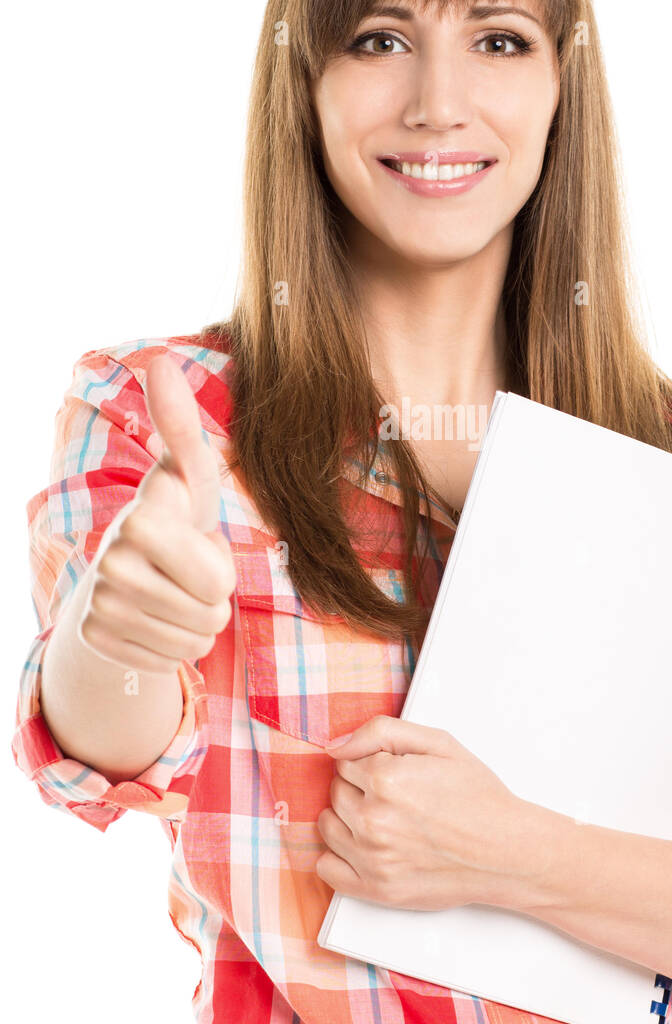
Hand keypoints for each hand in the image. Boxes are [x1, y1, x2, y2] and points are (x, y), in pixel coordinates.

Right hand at [78, 353, 236, 673]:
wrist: (125, 573)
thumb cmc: (173, 518)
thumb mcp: (188, 476)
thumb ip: (181, 426)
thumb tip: (160, 362)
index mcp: (142, 519)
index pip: (220, 581)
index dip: (220, 564)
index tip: (189, 539)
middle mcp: (112, 563)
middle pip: (212, 613)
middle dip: (212, 596)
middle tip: (184, 570)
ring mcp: (100, 606)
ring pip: (195, 640)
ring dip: (195, 619)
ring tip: (171, 590)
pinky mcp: (98, 641)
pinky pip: (171, 661)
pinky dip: (172, 644)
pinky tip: (152, 617)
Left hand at [315, 716, 525, 910]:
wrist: (507, 851)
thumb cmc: (478, 797)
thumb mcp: (439, 743)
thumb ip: (381, 732)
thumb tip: (336, 745)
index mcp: (386, 778)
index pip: (345, 761)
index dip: (369, 763)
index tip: (394, 773)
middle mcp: (373, 819)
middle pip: (336, 791)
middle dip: (358, 789)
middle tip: (396, 797)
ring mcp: (373, 857)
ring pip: (327, 826)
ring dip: (346, 819)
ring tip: (384, 820)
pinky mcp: (376, 889)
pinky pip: (327, 869)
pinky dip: (337, 857)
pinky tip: (363, 848)